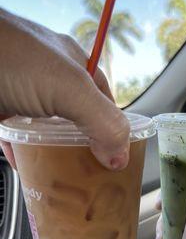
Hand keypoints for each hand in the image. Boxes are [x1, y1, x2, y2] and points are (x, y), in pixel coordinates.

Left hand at [0, 8, 129, 170]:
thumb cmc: (11, 57)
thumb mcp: (68, 88)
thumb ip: (101, 121)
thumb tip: (121, 157)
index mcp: (75, 69)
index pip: (105, 104)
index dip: (113, 132)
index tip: (115, 162)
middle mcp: (51, 81)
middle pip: (78, 121)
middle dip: (85, 149)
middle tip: (91, 177)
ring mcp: (24, 96)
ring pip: (49, 132)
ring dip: (57, 155)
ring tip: (65, 180)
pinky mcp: (2, 110)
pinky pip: (19, 136)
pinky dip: (26, 153)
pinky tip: (30, 167)